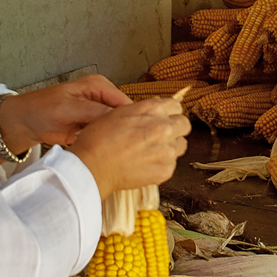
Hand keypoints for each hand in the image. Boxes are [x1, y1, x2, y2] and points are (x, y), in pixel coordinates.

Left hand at [0, 75, 128, 155]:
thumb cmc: (41, 108)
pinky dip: (106, 143)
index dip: (130, 118)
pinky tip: (106, 152)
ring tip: (116, 151)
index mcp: (99, 85)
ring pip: (116, 127)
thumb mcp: (67, 107)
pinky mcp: (93, 127)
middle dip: (123, 130)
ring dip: (115, 138)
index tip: (133, 136)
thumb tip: (118, 117)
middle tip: (124, 147)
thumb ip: (93, 111)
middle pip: (123, 115)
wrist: (25, 123)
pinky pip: (106, 136)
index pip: (123, 102)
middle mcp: (102, 98)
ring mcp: (98, 114)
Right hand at [65, 97, 189, 199]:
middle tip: (159, 137)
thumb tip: (156, 109)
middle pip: (184, 124)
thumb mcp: (119, 112)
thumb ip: (143, 110)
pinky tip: (145, 164)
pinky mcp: (166, 169)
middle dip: (174, 129)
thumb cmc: (98, 139)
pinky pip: (172, 164)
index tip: (163, 119)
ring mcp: (167, 150)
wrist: (92, 167)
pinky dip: (162, 164)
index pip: (176, 107)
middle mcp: (164, 128)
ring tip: (151, 152)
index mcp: (153, 110)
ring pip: (181, 145)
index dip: (169, 113)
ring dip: (170, 147)